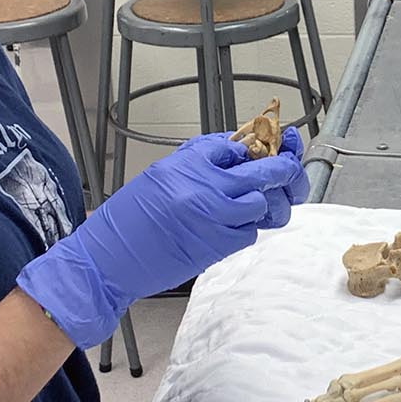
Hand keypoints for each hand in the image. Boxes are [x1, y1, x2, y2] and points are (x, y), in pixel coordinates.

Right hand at [17, 131, 305, 346]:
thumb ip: (202, 160)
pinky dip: (249, 228)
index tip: (280, 142)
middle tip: (290, 167)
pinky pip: (251, 233)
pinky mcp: (219, 247)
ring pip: (265, 207)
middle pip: (268, 173)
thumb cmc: (130, 216)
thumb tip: (240, 152)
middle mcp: (208, 188)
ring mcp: (217, 219)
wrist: (110, 259)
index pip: (243, 145)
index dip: (268, 144)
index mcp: (191, 163)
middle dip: (287, 169)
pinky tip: (235, 224)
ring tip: (261, 201)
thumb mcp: (163, 173)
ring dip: (268, 204)